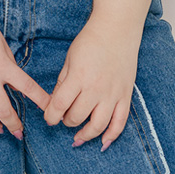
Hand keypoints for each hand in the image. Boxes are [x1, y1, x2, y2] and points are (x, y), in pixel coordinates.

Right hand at [0, 2, 49, 139]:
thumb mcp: (0, 42)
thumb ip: (8, 63)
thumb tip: (12, 80)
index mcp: (1, 66)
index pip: (27, 88)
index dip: (41, 101)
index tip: (50, 110)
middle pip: (4, 111)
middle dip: (14, 124)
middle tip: (19, 131)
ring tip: (0, 129)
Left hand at [44, 21, 139, 149]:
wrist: (117, 30)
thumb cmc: (90, 41)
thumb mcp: (69, 59)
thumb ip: (63, 82)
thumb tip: (56, 102)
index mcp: (78, 77)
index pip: (60, 105)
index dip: (51, 116)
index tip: (49, 118)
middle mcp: (95, 89)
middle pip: (77, 117)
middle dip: (66, 121)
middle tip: (63, 118)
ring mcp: (112, 94)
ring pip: (98, 125)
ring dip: (85, 134)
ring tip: (78, 137)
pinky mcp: (126, 96)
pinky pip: (120, 123)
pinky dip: (111, 136)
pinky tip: (102, 143)